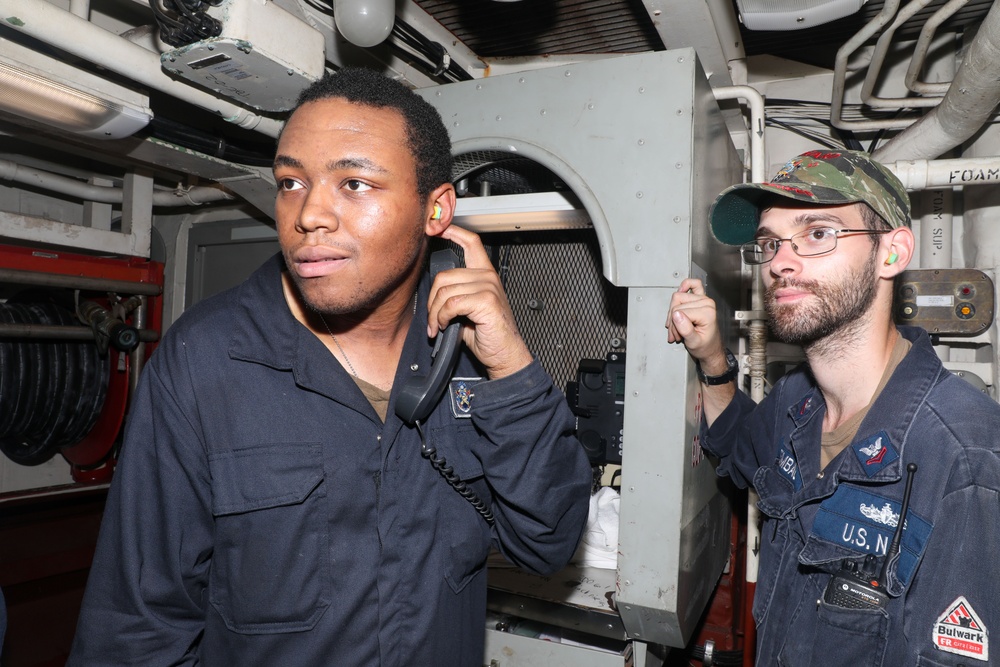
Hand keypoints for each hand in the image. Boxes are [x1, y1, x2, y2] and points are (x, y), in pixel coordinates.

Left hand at [428, 225, 533, 378]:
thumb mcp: (467, 310)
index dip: (453, 231)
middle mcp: (487, 277)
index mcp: (484, 275)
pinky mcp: (486, 300)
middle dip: (432, 300)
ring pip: (445, 290)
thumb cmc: (487, 334)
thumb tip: (433, 293)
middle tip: (433, 319)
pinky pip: (451, 303)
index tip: (438, 228)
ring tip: (437, 326)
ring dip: (435, 313)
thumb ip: (454, 295)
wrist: (504, 354)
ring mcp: (488, 286)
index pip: (470, 242)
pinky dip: (442, 317)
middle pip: (444, 275)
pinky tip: (444, 326)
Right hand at [666, 278, 728, 374]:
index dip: (674, 324)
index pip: (679, 310)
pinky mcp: (702, 298)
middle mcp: (706, 303)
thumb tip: (676, 314)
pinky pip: (694, 284)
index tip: (678, 335)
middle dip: (673, 320)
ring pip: (678, 297)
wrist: (710, 348)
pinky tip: (681, 290)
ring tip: (678, 325)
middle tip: (677, 332)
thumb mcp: (693, 342)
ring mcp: (704, 299)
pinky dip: (685, 285)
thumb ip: (685, 329)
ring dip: (674, 312)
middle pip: (677, 303)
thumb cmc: (705, 346)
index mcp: (707, 312)